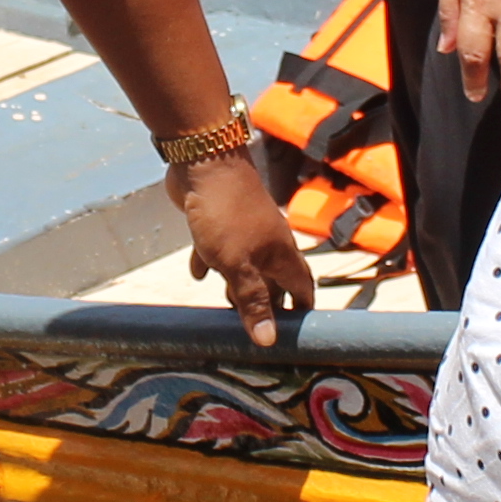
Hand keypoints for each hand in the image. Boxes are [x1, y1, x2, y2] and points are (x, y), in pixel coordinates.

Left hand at [172, 148, 313, 346]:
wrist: (204, 161)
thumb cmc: (225, 214)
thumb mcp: (237, 265)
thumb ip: (251, 301)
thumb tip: (268, 340)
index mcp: (281, 254)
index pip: (303, 288)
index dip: (302, 311)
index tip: (297, 333)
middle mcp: (269, 242)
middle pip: (276, 279)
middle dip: (269, 303)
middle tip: (258, 327)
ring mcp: (247, 229)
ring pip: (248, 264)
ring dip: (240, 285)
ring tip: (227, 307)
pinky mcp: (223, 219)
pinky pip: (221, 248)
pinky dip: (212, 262)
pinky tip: (197, 274)